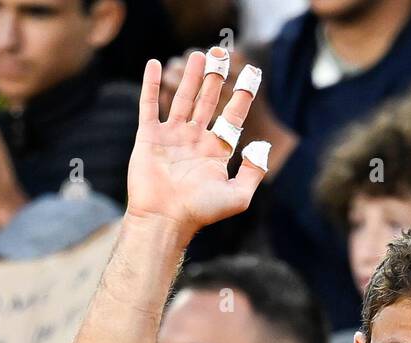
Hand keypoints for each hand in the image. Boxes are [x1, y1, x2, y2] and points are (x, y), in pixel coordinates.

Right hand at [125, 49, 268, 234]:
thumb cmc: (201, 212)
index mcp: (216, 151)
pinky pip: (149, 105)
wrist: (165, 219)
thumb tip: (262, 146)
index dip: (243, 95)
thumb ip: (254, 172)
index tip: (253, 73)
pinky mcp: (149, 136)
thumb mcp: (238, 196)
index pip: (232, 116)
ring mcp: (172, 136)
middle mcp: (195, 140)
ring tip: (197, 55)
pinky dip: (150, 84)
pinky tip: (154, 64)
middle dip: (215, 79)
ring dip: (189, 76)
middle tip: (220, 54)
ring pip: (182, 98)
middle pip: (207, 101)